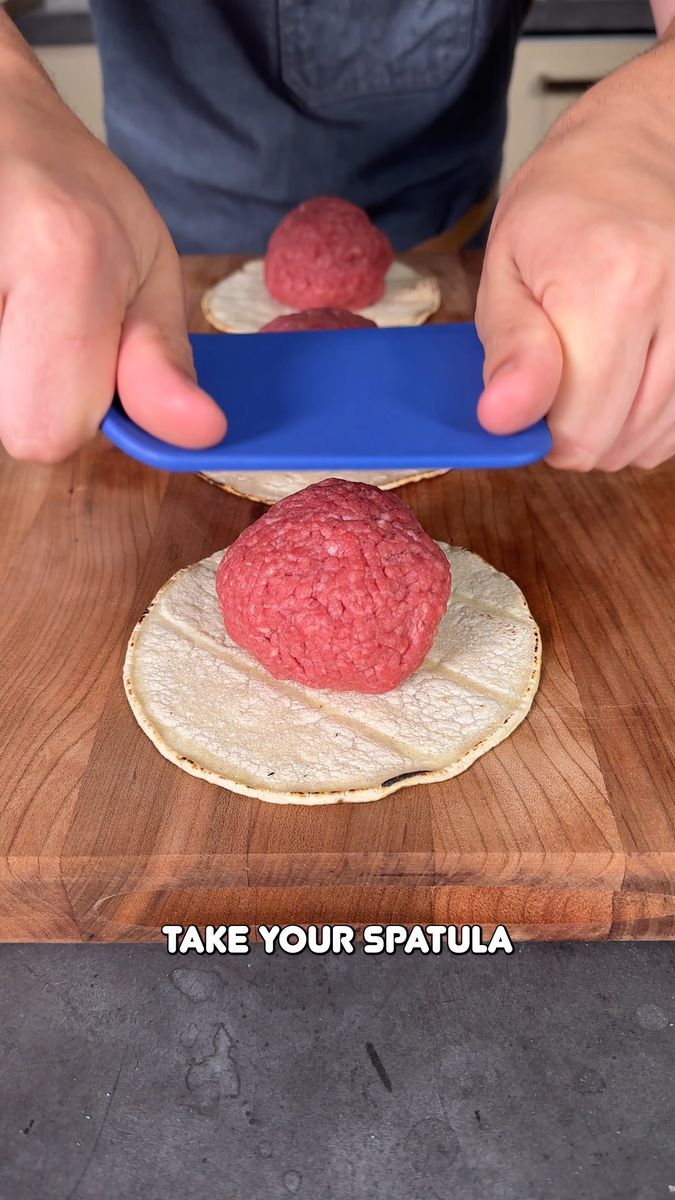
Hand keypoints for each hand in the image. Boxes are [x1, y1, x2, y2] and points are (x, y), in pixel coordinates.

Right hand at [0, 16, 225, 461]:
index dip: (72, 411)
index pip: (44, 431)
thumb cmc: (69, 188)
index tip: (81, 356)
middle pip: (12, 423)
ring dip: (13, 368)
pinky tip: (6, 297)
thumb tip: (198, 432)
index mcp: (60, 263)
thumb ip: (163, 358)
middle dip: (36, 391)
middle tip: (42, 321)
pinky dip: (0, 352)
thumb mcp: (146, 263)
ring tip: (19, 298)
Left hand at [476, 38, 674, 470]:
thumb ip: (508, 349)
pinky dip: (650, 418)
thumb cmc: (562, 206)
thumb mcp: (506, 267)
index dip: (542, 430)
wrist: (640, 150)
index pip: (579, 427)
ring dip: (616, 428)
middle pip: (620, 440)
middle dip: (577, 432)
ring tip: (594, 370)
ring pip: (655, 439)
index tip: (529, 396)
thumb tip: (503, 420)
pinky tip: (628, 376)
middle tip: (557, 382)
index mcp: (612, 284)